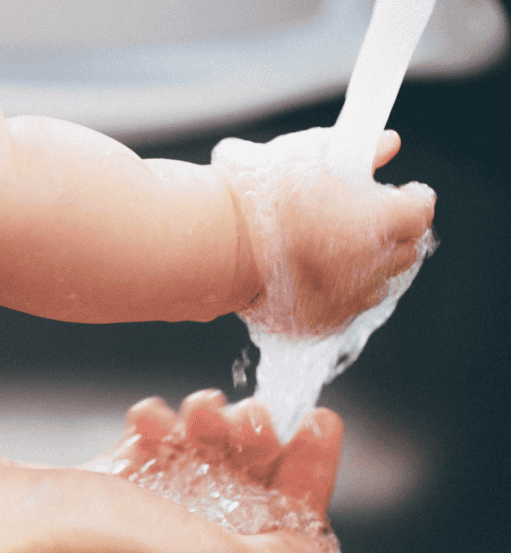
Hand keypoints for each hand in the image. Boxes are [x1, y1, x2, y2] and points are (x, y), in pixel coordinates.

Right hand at [0, 392, 341, 552]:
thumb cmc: (67, 552)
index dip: (306, 491)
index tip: (317, 427)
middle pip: (236, 515)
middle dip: (251, 457)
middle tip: (254, 410)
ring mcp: (118, 550)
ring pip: (187, 485)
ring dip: (201, 439)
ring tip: (195, 409)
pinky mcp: (81, 509)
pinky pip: (139, 470)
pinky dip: (152, 440)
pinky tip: (145, 417)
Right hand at [212, 128, 435, 334]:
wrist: (215, 243)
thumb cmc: (259, 195)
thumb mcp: (308, 152)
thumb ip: (358, 148)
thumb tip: (386, 145)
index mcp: (380, 219)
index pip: (421, 209)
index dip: (410, 196)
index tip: (397, 190)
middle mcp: (373, 265)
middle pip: (406, 249)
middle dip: (392, 232)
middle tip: (362, 215)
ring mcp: (347, 300)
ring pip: (376, 283)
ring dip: (367, 264)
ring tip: (334, 246)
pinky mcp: (318, 323)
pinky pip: (342, 307)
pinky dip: (335, 291)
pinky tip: (309, 272)